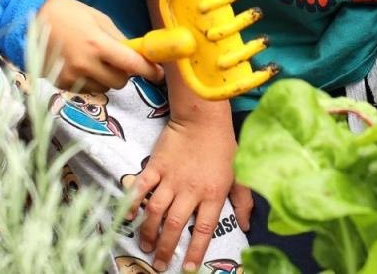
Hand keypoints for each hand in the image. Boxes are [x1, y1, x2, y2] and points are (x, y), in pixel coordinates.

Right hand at [33, 0, 162, 92]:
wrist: (31, 20)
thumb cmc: (69, 14)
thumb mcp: (98, 19)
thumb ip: (118, 39)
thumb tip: (137, 55)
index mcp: (98, 44)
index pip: (132, 64)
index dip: (149, 71)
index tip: (159, 74)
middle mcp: (86, 64)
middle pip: (120, 81)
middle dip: (124, 72)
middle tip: (116, 60)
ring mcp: (72, 76)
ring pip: (104, 87)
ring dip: (106, 78)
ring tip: (93, 60)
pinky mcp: (61, 84)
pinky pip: (86, 89)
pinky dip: (89, 80)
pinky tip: (79, 64)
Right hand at [132, 114, 252, 271]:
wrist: (202, 116)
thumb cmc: (224, 145)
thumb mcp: (240, 173)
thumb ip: (244, 201)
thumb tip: (248, 226)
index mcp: (213, 194)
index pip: (203, 230)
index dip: (195, 251)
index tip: (188, 268)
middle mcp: (190, 190)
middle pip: (174, 226)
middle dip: (166, 249)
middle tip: (159, 264)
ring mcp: (170, 179)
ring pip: (155, 212)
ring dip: (149, 232)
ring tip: (146, 246)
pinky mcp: (155, 166)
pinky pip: (140, 189)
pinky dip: (132, 203)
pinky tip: (128, 218)